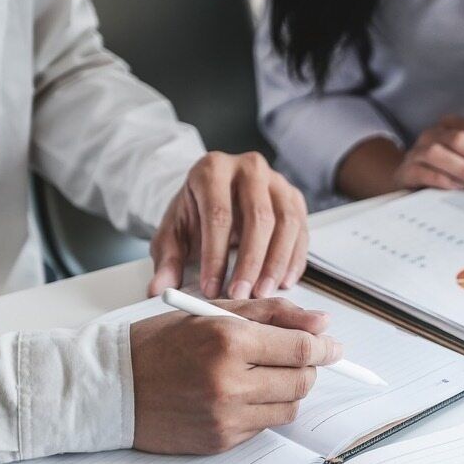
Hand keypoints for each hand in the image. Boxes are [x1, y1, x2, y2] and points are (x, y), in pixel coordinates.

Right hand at [130, 298, 341, 454]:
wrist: (110, 388)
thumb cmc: (159, 343)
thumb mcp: (213, 311)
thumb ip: (272, 313)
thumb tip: (322, 324)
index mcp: (228, 340)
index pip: (301, 349)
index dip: (325, 348)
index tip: (333, 346)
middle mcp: (229, 382)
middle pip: (303, 381)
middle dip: (309, 368)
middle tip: (298, 357)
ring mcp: (225, 416)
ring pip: (289, 407)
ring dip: (288, 390)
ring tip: (264, 374)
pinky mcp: (220, 441)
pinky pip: (264, 426)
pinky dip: (262, 408)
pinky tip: (239, 394)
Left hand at [148, 151, 308, 300]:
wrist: (215, 193)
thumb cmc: (196, 212)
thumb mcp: (173, 232)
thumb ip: (167, 259)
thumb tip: (161, 288)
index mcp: (213, 169)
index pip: (218, 214)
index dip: (215, 256)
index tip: (211, 288)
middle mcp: (249, 168)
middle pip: (259, 217)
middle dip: (251, 262)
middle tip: (242, 295)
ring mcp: (277, 181)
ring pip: (287, 223)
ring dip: (276, 263)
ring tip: (263, 292)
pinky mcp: (295, 198)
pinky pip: (302, 231)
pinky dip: (294, 260)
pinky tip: (283, 282)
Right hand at [393, 115, 463, 190]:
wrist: (409, 178)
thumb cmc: (447, 167)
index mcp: (454, 124)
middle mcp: (434, 133)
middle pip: (462, 138)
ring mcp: (418, 151)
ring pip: (440, 152)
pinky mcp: (407, 171)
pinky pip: (424, 172)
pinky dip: (444, 179)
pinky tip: (460, 188)